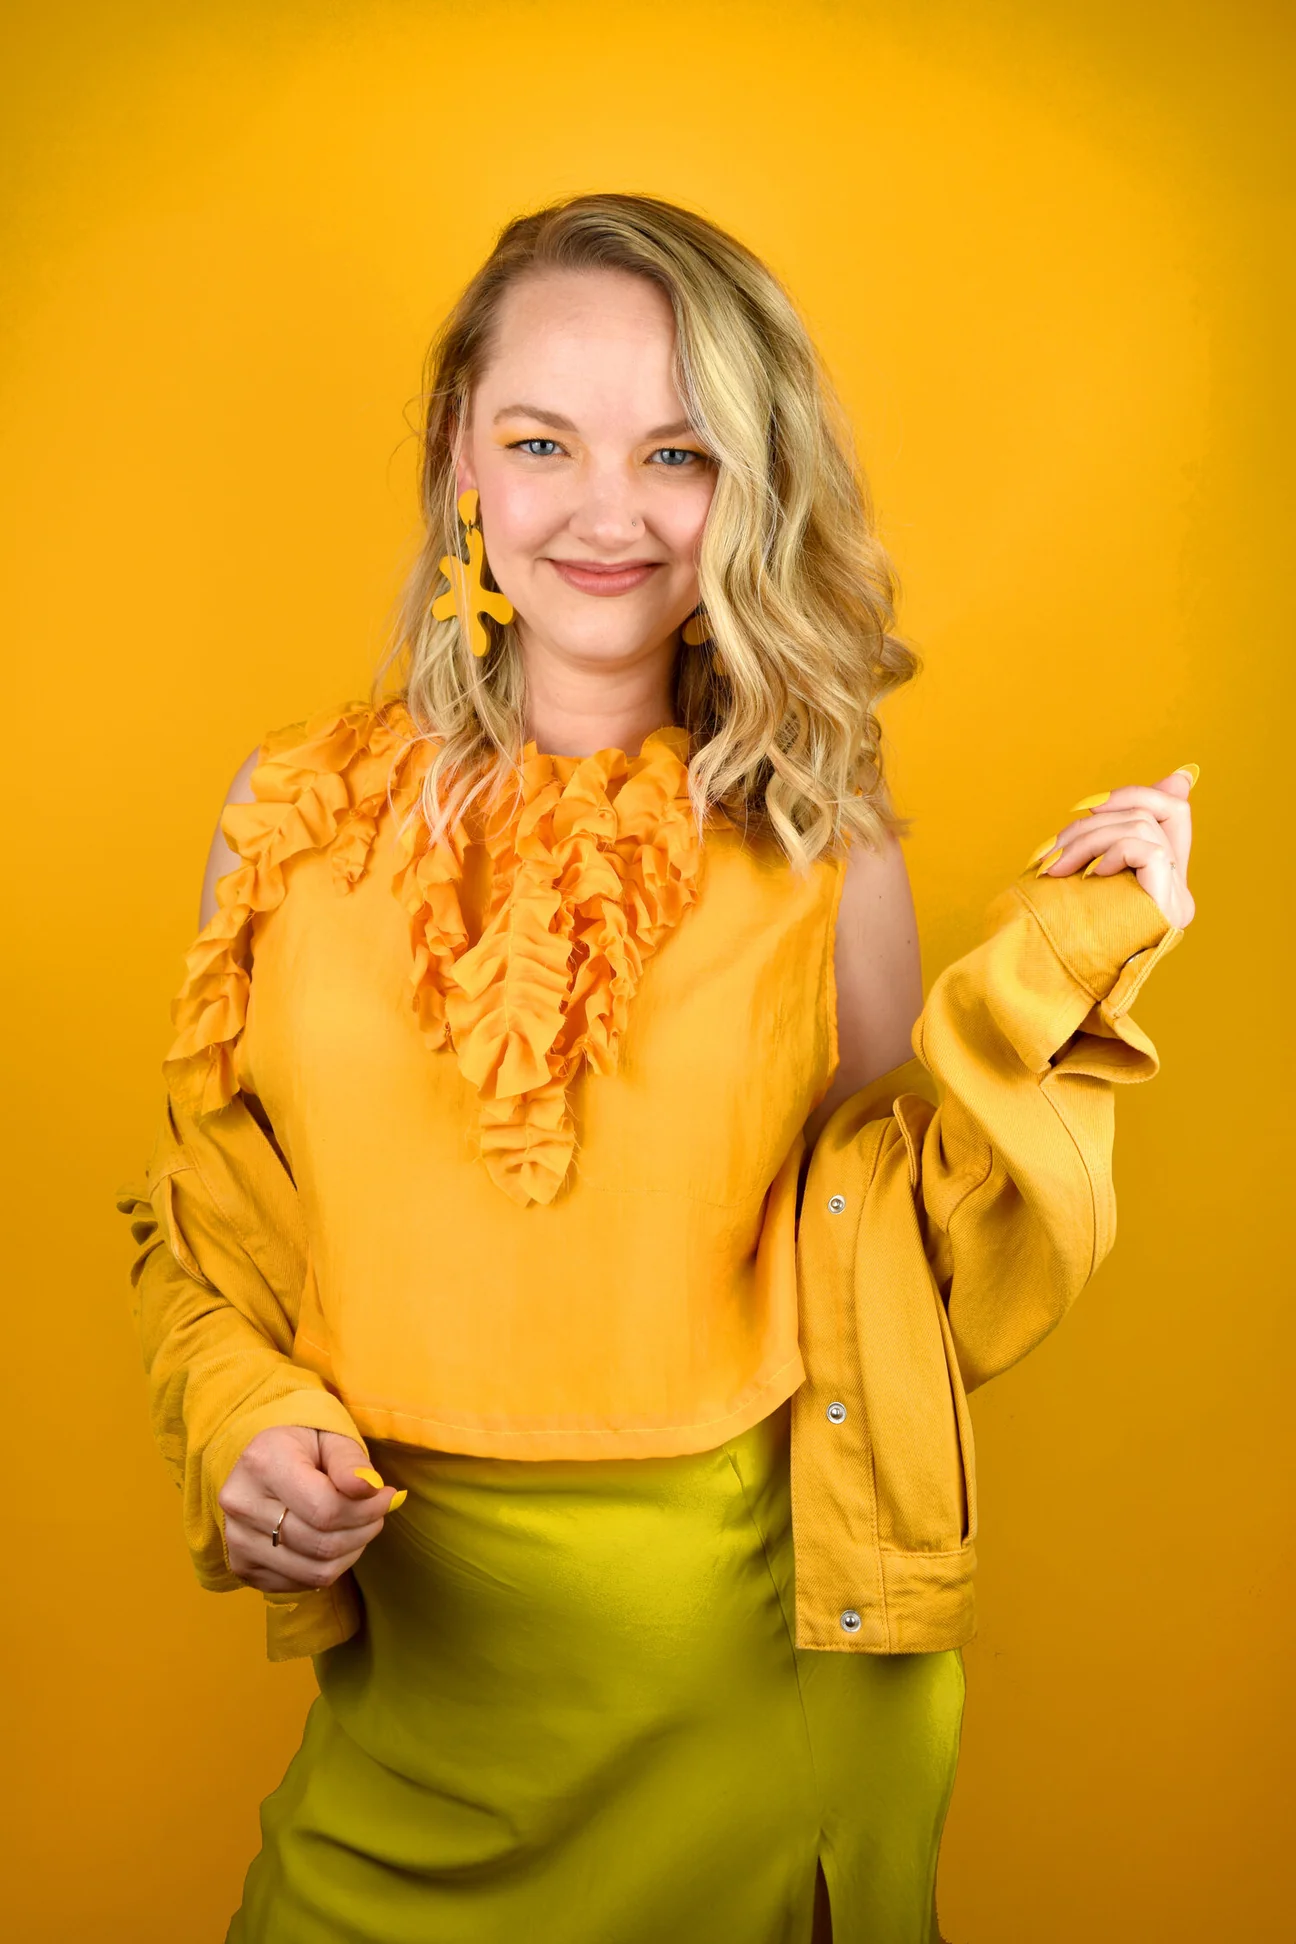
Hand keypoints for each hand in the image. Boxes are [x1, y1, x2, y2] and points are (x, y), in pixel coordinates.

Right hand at [217, 1426, 404, 1592]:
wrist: (264, 1461)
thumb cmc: (304, 1446)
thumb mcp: (332, 1438)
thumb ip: (352, 1463)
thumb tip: (372, 1488)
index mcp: (263, 1462)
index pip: (326, 1509)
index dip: (367, 1510)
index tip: (387, 1496)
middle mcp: (241, 1504)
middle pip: (322, 1544)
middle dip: (363, 1531)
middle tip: (377, 1512)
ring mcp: (236, 1540)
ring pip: (315, 1571)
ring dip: (350, 1552)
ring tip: (357, 1526)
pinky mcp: (241, 1566)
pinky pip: (300, 1584)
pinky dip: (327, 1567)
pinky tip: (331, 1540)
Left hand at [1029, 764, 1196, 927]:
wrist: (1048, 982)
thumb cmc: (1061, 930)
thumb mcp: (1089, 872)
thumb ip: (1119, 833)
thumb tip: (1180, 776)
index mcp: (1163, 878)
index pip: (1175, 813)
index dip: (1143, 793)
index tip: (1094, 803)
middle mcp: (1177, 887)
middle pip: (1153, 812)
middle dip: (1095, 819)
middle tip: (1054, 849)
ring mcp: (1176, 898)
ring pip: (1141, 826)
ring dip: (1086, 838)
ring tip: (1055, 868)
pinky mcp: (1169, 905)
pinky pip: (1147, 849)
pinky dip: (1112, 851)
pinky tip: (1090, 875)